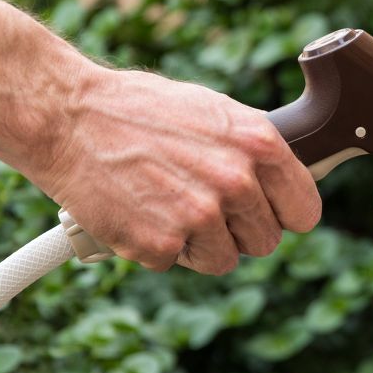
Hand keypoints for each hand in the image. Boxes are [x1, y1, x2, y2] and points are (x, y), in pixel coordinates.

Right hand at [36, 65, 321, 273]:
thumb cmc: (140, 109)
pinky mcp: (160, 244)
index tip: (271, 214)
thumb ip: (253, 149)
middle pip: (266, 241)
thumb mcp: (214, 112)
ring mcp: (199, 216)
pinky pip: (177, 262)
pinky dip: (158, 246)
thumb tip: (283, 178)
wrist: (68, 116)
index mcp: (259, 144)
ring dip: (199, 243)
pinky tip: (140, 212)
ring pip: (224, 259)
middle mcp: (237, 181)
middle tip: (204, 206)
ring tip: (167, 205)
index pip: (305, 210)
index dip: (287, 215)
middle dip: (239, 230)